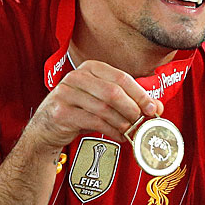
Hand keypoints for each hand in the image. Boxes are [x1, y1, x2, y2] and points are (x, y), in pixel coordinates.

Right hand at [23, 60, 162, 153]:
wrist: (48, 127)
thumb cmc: (80, 111)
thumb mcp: (103, 100)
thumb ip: (129, 100)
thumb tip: (156, 107)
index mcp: (91, 68)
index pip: (122, 77)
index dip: (141, 94)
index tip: (153, 109)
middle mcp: (76, 77)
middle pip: (113, 92)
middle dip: (132, 109)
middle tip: (142, 121)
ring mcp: (66, 93)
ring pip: (104, 108)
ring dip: (123, 123)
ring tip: (131, 131)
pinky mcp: (61, 112)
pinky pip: (94, 122)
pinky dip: (112, 131)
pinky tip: (119, 136)